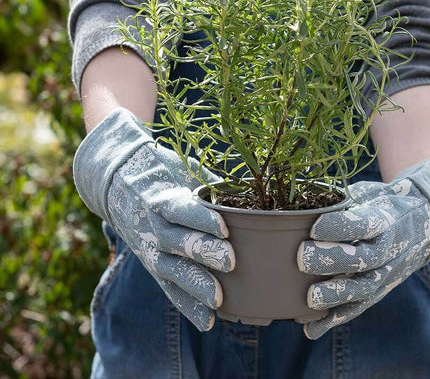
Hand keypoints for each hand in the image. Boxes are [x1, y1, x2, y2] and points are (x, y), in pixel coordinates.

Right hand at [73, 108, 234, 331]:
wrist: (117, 184)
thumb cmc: (161, 172)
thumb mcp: (180, 169)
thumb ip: (209, 183)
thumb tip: (252, 187)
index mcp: (158, 196)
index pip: (179, 209)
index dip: (200, 219)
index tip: (224, 228)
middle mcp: (150, 224)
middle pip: (175, 241)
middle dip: (202, 252)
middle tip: (231, 261)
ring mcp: (148, 248)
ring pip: (169, 268)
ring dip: (194, 284)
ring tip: (219, 299)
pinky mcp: (151, 265)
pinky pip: (166, 287)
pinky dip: (186, 304)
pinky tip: (207, 321)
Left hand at [297, 157, 429, 338]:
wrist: (424, 220)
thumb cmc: (384, 201)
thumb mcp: (370, 191)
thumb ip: (342, 195)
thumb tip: (302, 190)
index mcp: (386, 219)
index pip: (364, 224)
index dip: (339, 226)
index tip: (314, 227)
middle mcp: (389, 248)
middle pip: (363, 259)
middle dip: (332, 260)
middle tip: (301, 257)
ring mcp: (386, 273)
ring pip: (363, 289)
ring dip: (336, 296)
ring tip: (309, 299)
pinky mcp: (380, 291)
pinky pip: (359, 308)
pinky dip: (335, 320)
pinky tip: (312, 329)